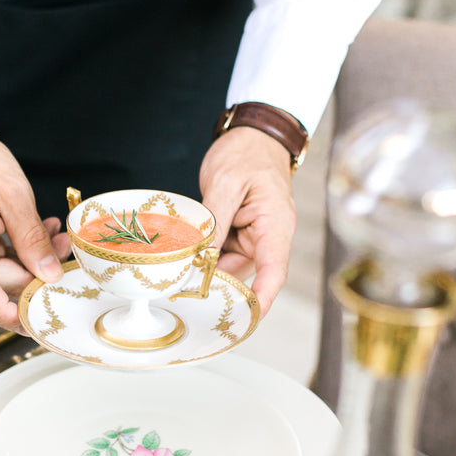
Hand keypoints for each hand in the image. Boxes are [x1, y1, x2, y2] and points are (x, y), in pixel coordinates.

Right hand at [0, 117, 70, 330]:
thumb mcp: (13, 191)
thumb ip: (31, 237)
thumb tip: (49, 274)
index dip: (10, 315)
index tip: (37, 324)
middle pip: (1, 283)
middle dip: (37, 273)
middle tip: (65, 250)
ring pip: (1, 272)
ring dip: (31, 259)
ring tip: (54, 234)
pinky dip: (17, 250)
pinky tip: (37, 232)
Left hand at [199, 127, 296, 315]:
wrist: (252, 136)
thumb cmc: (246, 153)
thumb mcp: (225, 183)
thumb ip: (215, 221)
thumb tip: (202, 257)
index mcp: (275, 226)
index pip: (274, 272)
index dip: (261, 299)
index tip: (246, 319)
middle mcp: (268, 237)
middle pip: (244, 275)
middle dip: (215, 282)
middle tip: (182, 284)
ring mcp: (254, 237)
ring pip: (228, 266)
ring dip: (206, 267)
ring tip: (180, 262)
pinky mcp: (239, 234)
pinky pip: (221, 253)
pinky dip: (204, 254)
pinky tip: (185, 251)